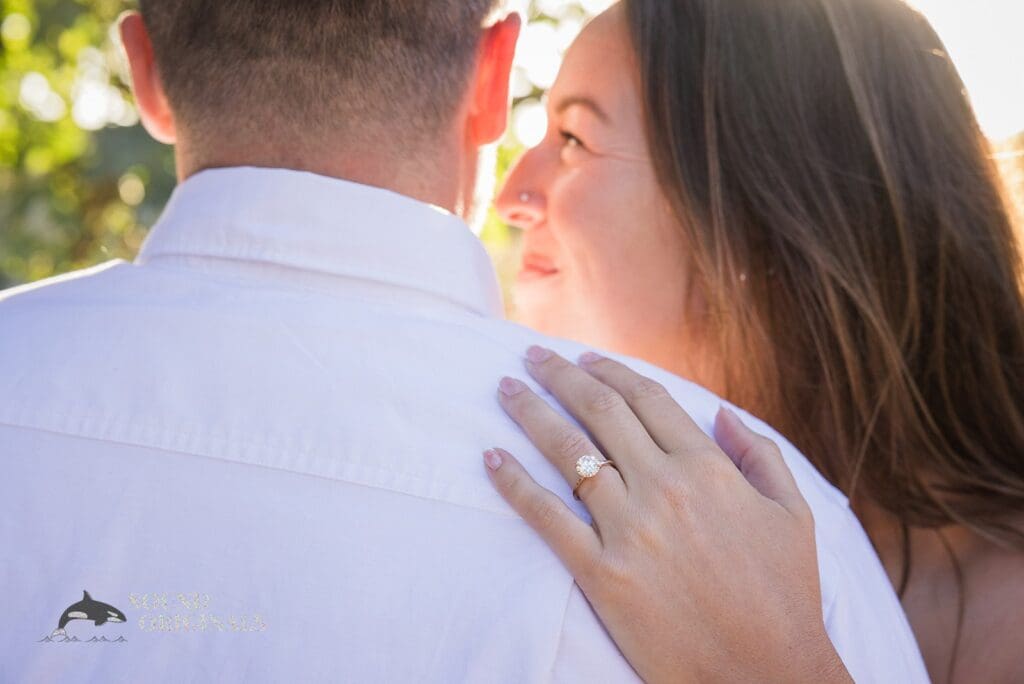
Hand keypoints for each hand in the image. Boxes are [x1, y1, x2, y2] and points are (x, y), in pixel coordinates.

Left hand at [483, 346, 851, 683]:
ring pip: (567, 452)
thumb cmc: (784, 595)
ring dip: (531, 412)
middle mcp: (664, 487)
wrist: (764, 674)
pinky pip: (546, 516)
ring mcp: (629, 529)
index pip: (647, 398)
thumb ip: (760, 455)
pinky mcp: (601, 573)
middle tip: (531, 356)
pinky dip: (514, 482)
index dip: (610, 371)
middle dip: (560, 375)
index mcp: (709, 468)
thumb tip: (722, 413)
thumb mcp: (794, 515)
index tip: (585, 358)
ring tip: (506, 390)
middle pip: (599, 412)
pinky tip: (492, 457)